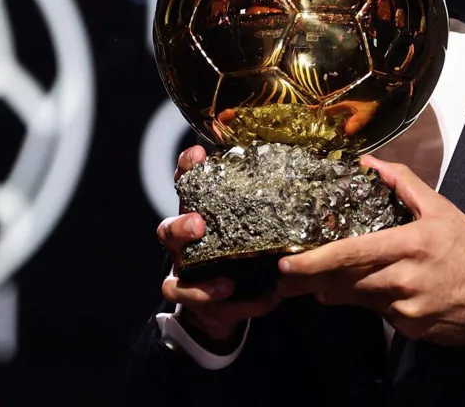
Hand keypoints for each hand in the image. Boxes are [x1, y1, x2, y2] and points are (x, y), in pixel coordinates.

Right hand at [156, 145, 280, 349]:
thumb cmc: (230, 252)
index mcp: (194, 218)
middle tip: (198, 224)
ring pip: (175, 281)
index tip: (198, 154)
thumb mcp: (241, 225)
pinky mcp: (196, 306)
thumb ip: (256, 207)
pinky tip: (264, 301)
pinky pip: (208, 311)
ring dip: (201, 283)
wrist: (217, 305)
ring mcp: (184, 279)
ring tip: (227, 283)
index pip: (185, 189)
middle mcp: (182, 248)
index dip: (186, 170)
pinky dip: (238, 307)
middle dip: (181, 227)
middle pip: (167, 232)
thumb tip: (296, 178)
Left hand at [275, 155, 464, 345]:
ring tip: (312, 286)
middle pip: (347, 282)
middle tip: (284, 281)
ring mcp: (408, 309)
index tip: (287, 264)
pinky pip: (381, 315)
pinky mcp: (413, 330)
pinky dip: (370, 303)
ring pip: (359, 300)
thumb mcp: (440, 208)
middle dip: (312, 282)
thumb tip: (368, 162)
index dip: (315, 261)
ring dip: (335, 292)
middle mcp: (405, 279)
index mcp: (409, 244)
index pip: (351, 254)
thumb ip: (402, 183)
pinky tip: (369, 293)